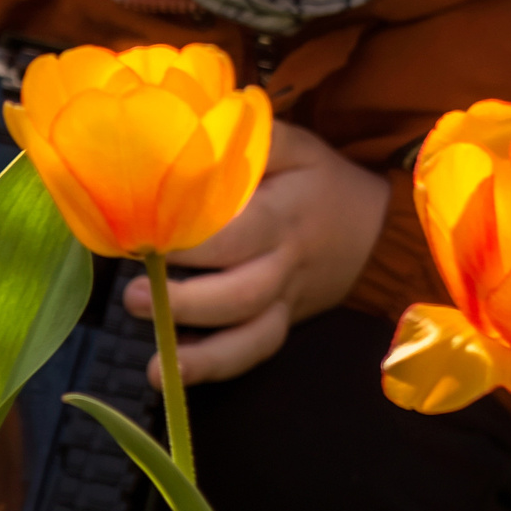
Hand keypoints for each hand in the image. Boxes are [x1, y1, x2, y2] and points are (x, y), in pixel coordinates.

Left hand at [122, 119, 389, 386]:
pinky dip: (216, 368)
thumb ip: (250, 140)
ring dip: (200, 352)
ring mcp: (285, 300)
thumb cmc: (321, 182)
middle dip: (186, 302)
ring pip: (250, 335)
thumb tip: (192, 137)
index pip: (238, 233)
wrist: (377, 231)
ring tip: (152, 358)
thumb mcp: (295, 147)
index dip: (194, 242)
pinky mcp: (283, 323)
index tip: (148, 238)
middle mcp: (285, 265)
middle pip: (240, 294)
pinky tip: (172, 374)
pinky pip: (255, 352)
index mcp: (284, 216)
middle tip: (133, 295)